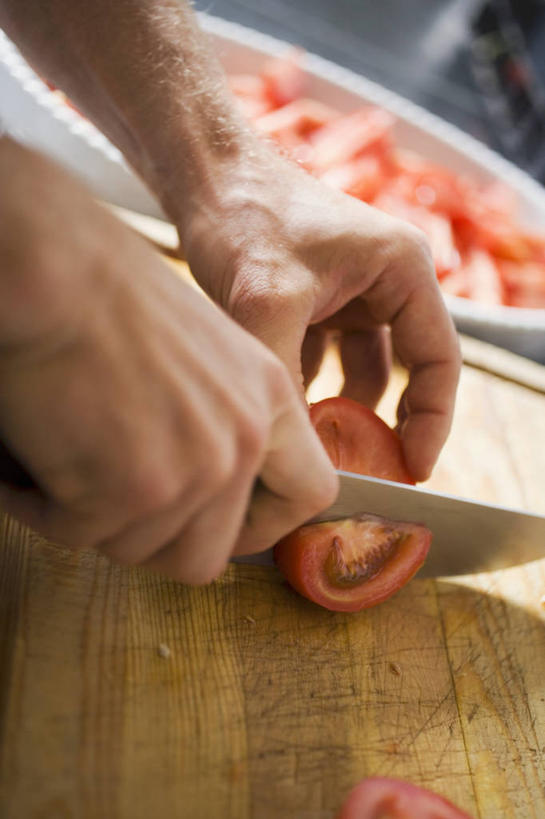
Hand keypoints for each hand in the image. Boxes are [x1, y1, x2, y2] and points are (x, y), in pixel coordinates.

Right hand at [0, 140, 337, 580]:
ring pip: (140, 551)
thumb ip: (218, 416)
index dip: (263, 528)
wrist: (50, 267)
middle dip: (150, 540)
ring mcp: (197, 469)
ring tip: (60, 457)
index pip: (307, 494)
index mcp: (267, 398)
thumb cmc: (103, 289)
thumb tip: (204, 486)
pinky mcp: (137, 490)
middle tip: (106, 500)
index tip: (224, 532)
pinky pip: (78, 535)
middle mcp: (244, 439)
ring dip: (92, 518)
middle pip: (208, 553)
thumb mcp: (199, 349)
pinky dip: (41, 505)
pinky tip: (27, 459)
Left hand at [175, 142, 460, 480]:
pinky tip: (283, 415)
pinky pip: (325, 361)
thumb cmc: (243, 217)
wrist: (200, 175)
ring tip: (314, 452)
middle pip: (403, 373)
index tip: (412, 470)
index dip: (431, 422)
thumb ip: (287, 380)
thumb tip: (294, 457)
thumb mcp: (266, 304)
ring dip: (340, 411)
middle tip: (364, 474)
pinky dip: (310, 390)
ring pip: (359, 372)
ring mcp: (350, 293)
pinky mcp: (316, 303)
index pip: (439, 361)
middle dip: (382, 424)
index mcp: (402, 270)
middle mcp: (386, 281)